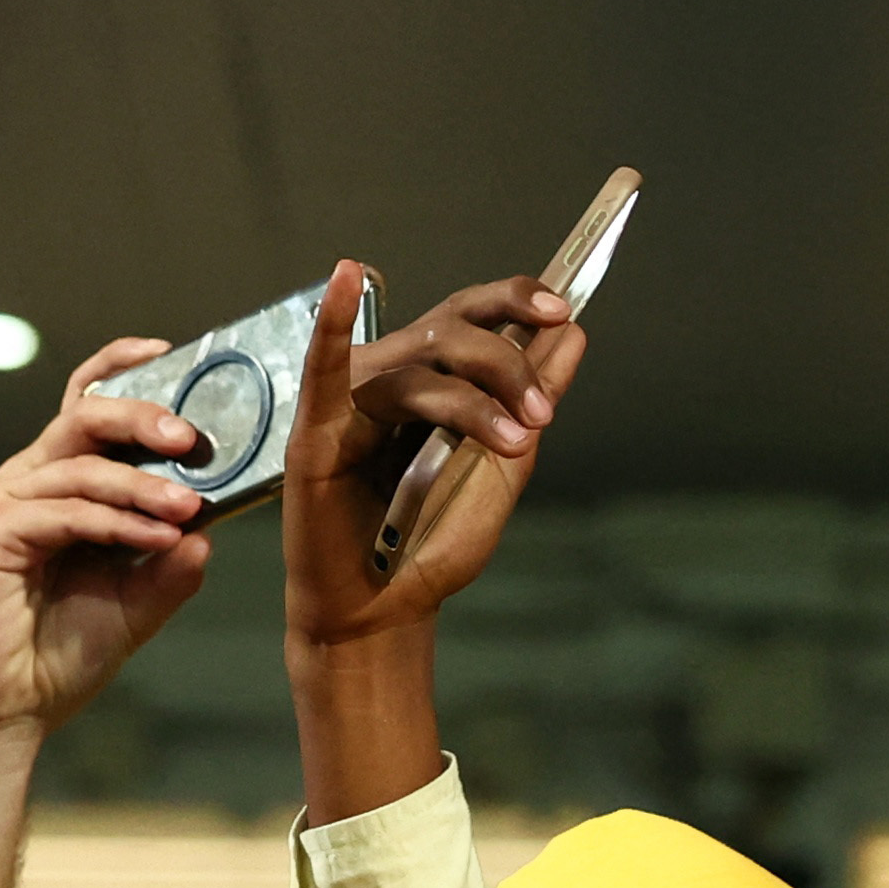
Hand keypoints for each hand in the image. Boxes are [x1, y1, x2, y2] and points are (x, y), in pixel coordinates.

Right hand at [0, 343, 217, 739]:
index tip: (166, 350)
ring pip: (80, 467)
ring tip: (190, 508)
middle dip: (142, 418)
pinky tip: (159, 538)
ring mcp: (9, 505)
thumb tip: (211, 531)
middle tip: (192, 438)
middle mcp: (31, 482)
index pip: (87, 407)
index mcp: (64, 486)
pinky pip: (65, 513)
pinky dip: (117, 522)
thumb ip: (171, 566)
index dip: (120, 369)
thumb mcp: (137, 606)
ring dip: (142, 485)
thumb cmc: (60, 653)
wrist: (6, 709)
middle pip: (83, 417)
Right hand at [285, 266, 588, 656]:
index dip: (513, 300)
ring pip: (414, 371)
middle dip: (505, 365)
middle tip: (542, 414)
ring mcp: (350, 404)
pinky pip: (323, 371)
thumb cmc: (434, 541)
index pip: (470, 315)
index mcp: (431, 379)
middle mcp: (389, 378)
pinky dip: (332, 323)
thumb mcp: (504, 468)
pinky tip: (345, 278)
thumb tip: (572, 333)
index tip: (563, 309)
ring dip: (472, 401)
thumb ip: (533, 403)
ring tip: (515, 442)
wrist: (391, 609)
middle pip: (448, 335)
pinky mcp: (316, 435)